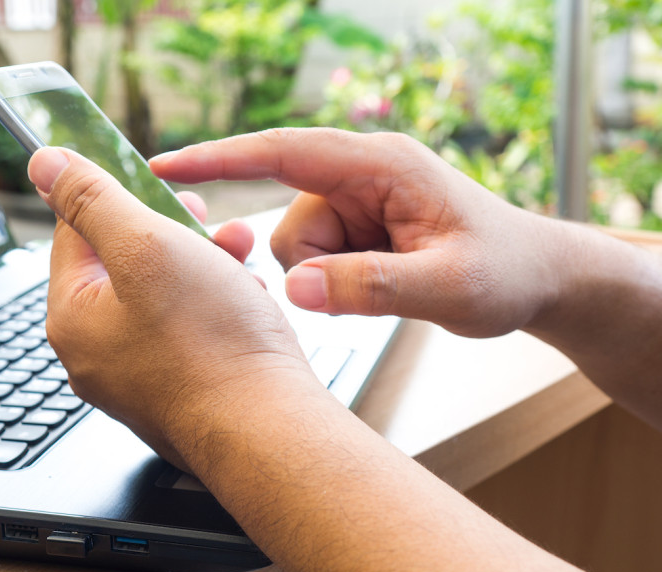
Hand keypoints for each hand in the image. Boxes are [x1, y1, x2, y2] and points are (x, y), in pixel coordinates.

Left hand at [27, 147, 310, 469]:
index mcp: (73, 317)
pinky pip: (188, 328)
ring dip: (202, 262)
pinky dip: (216, 302)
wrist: (267, 428)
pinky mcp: (177, 388)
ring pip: (163, 294)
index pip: (76, 233)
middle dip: (172, 231)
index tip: (156, 184)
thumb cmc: (212, 343)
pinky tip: (246, 297)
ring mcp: (137, 376)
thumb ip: (92, 199)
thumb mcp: (146, 246)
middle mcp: (97, 352)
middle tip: (204, 218)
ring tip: (239, 253)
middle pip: (124, 264)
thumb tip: (45, 164)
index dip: (119, 197)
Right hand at [150, 128, 562, 337]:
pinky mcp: (356, 228)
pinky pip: (312, 259)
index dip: (221, 158)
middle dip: (312, 264)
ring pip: (295, 246)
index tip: (165, 166)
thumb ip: (371, 287)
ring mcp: (358, 202)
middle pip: (287, 216)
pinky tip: (379, 284)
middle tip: (365, 288)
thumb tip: (293, 288)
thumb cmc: (506, 270)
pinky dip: (332, 282)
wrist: (536, 277)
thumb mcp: (449, 286)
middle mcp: (362, 175)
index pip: (285, 153)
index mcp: (382, 165)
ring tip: (386, 285)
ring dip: (326, 278)